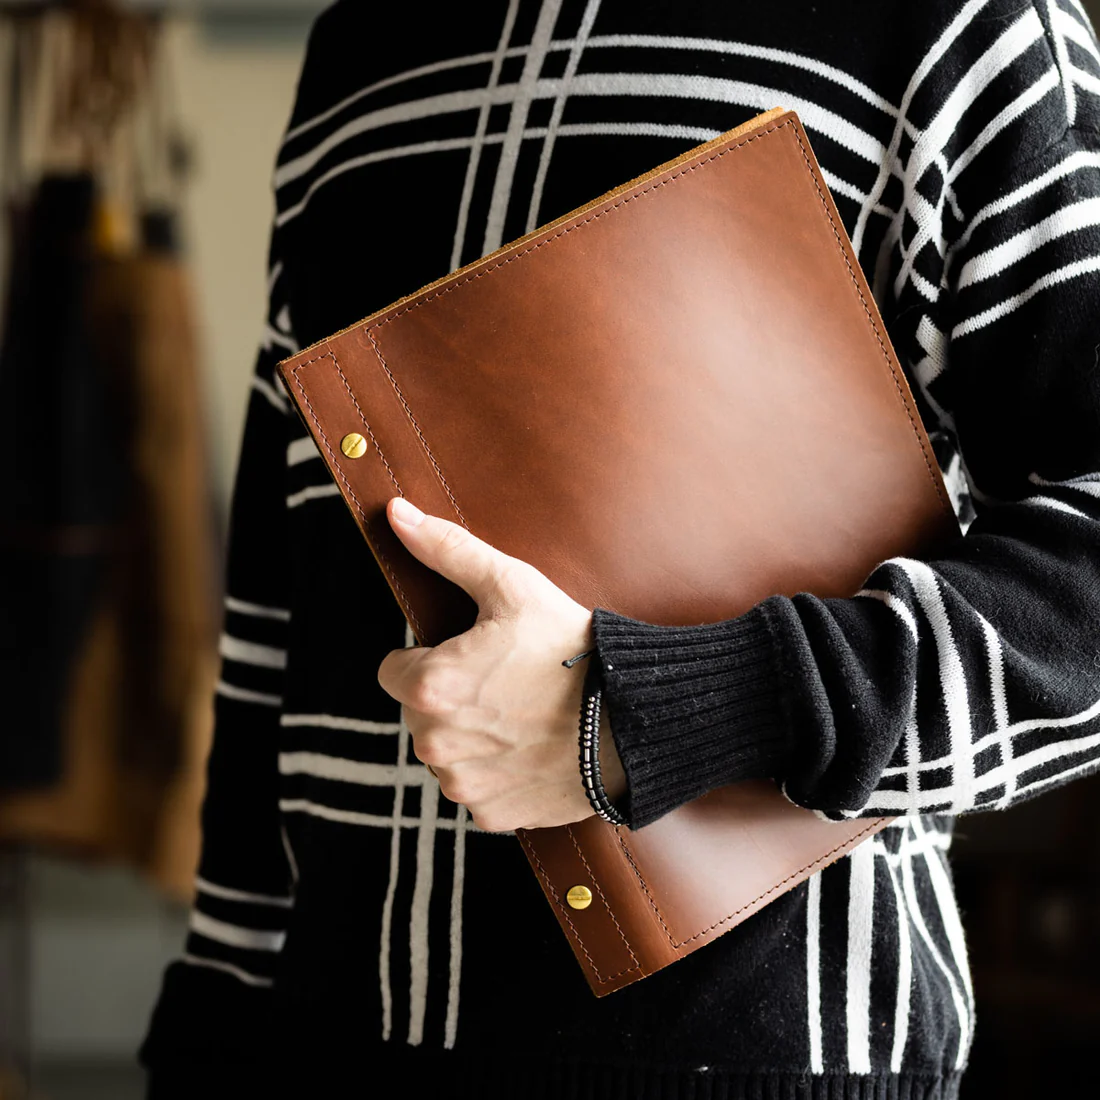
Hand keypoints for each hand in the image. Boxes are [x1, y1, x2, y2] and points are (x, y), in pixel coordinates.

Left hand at [377, 497, 625, 831]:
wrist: (635, 718)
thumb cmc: (572, 648)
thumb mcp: (511, 586)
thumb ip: (446, 550)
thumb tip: (394, 513)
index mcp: (430, 687)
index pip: (393, 671)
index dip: (430, 657)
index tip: (473, 654)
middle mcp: (437, 744)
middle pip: (420, 714)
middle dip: (450, 698)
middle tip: (505, 681)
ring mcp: (465, 785)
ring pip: (447, 753)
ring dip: (471, 738)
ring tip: (522, 714)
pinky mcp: (494, 815)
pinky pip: (477, 789)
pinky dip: (498, 773)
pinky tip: (532, 748)